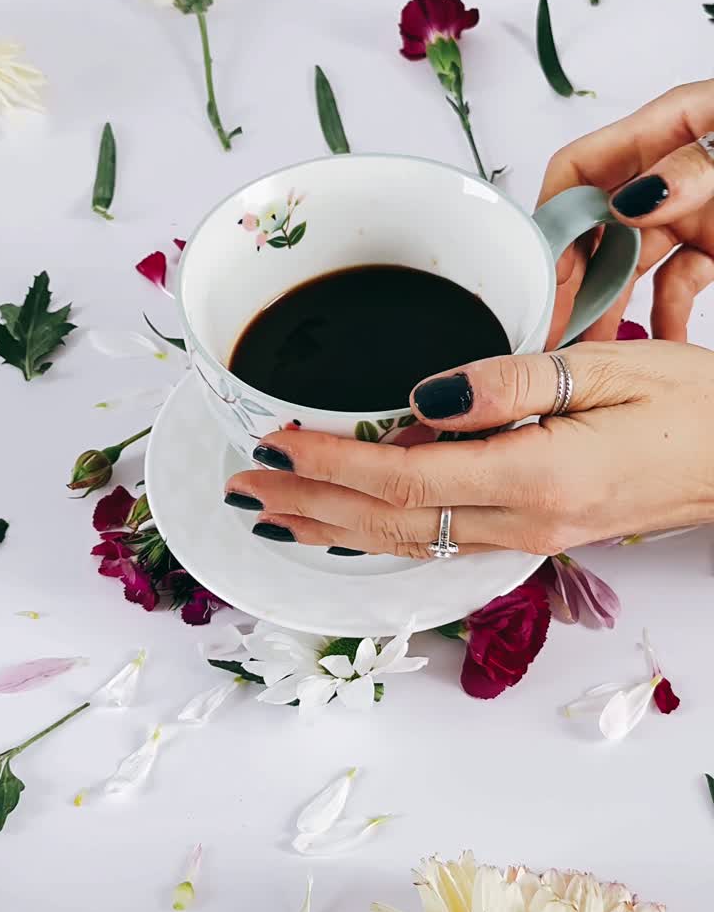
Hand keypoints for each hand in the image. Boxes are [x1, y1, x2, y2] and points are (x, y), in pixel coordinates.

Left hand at [224, 341, 713, 557]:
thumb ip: (506, 383)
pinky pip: (441, 540)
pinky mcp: (536, 535)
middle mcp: (523, 522)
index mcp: (536, 477)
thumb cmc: (692, 409)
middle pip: (390, 523)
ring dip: (335, 528)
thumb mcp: (603, 369)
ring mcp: (529, 538)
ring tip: (274, 515)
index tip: (273, 440)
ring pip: (409, 542)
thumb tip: (421, 397)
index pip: (403, 477)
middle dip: (309, 506)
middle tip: (243, 488)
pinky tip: (355, 524)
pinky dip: (383, 532)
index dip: (328, 463)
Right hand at [544, 80, 713, 345]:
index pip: (579, 169)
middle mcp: (675, 167)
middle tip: (552, 330)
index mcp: (674, 125)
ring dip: (608, 305)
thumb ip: (696, 167)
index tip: (536, 281)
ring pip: (630, 260)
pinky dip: (662, 317)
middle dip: (570, 277)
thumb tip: (632, 197)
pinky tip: (657, 349)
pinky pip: (675, 283)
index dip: (549, 223)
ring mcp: (698, 207)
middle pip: (595, 221)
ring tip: (588, 351)